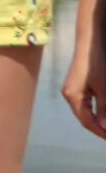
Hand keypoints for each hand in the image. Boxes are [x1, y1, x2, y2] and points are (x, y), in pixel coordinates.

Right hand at [65, 0, 105, 139]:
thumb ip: (105, 110)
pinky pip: (90, 101)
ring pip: (89, 110)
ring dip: (101, 117)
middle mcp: (70, 94)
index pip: (88, 122)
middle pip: (87, 117)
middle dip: (102, 126)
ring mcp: (75, 88)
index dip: (102, 133)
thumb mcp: (104, 89)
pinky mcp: (80, 82)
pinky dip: (100, 107)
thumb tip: (105, 127)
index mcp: (73, 97)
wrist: (91, 40)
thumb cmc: (97, 63)